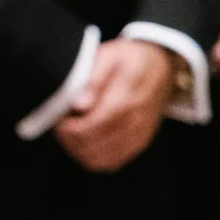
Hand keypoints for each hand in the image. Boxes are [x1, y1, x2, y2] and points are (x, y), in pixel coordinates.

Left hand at [55, 39, 170, 172]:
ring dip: (78, 149)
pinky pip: (111, 163)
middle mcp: (134, 122)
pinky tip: (86, 139)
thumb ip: (93, 80)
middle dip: (68, 139)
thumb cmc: (131, 59)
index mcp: (125, 99)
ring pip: (99, 160)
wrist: (162, 66)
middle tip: (60, 123)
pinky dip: (93, 156)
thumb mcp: (109, 56)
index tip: (57, 117)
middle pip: (91, 147)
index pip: (89, 127)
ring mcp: (137, 136)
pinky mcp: (139, 143)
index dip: (66, 127)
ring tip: (71, 131)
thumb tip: (78, 104)